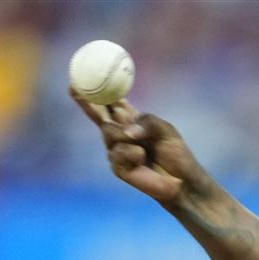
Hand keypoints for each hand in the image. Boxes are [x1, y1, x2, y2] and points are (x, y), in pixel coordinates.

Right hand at [70, 89, 200, 202]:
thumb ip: (147, 123)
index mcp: (130, 120)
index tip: (80, 80)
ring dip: (127, 136)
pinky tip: (142, 159)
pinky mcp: (117, 166)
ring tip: (144, 147)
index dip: (97, 91)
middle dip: (87, 102)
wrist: (183, 179)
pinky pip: (118, 152)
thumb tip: (127, 132)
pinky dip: (134, 154)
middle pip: (98, 115)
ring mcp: (116, 150)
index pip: (111, 103)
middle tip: (75, 89)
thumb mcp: (165, 129)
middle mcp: (119, 133)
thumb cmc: (175, 152)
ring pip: (109, 133)